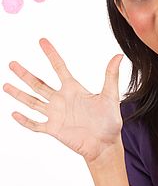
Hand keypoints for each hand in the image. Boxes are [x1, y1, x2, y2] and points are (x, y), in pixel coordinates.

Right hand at [3, 38, 124, 163]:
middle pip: (39, 84)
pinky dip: (25, 120)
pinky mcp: (53, 129)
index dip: (51, 54)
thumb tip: (119, 56)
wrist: (105, 144)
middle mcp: (61, 100)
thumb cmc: (109, 121)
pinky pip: (36, 124)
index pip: (59, 68)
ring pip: (33, 102)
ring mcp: (56, 115)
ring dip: (19, 94)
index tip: (42, 41)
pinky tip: (14, 114)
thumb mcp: (110, 96)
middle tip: (11, 63)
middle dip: (25, 74)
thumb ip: (111, 76)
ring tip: (6, 85)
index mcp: (74, 89)